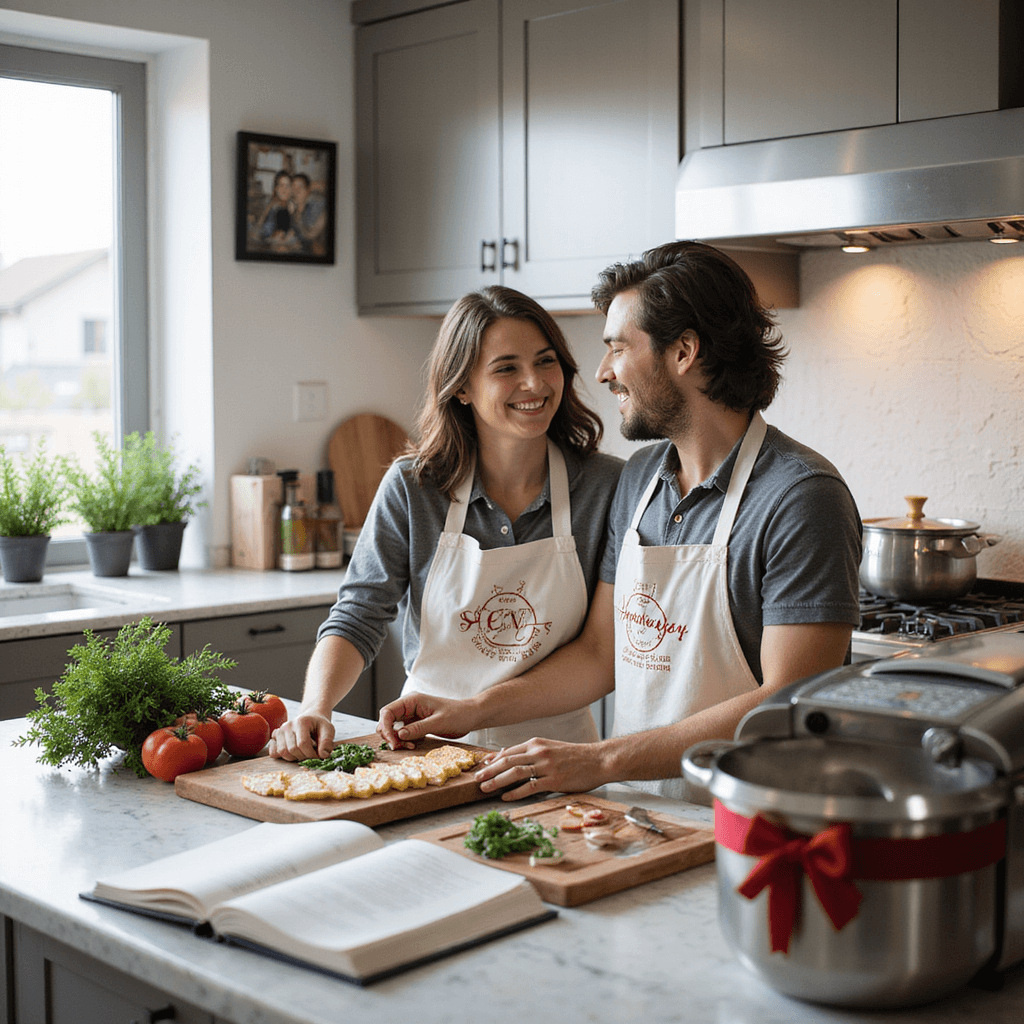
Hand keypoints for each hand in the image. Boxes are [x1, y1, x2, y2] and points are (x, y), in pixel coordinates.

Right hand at [268, 712, 335, 760]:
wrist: (311, 718)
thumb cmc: (319, 725)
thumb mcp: (329, 730)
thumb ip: (327, 742)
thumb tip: (323, 755)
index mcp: (301, 722)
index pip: (303, 743)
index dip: (311, 754)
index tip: (318, 756)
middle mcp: (287, 725)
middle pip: (292, 749)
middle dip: (303, 756)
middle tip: (311, 754)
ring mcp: (279, 731)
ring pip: (282, 752)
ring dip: (293, 757)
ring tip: (302, 752)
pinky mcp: (274, 737)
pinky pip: (273, 752)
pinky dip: (282, 756)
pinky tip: (292, 752)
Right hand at [377, 692, 476, 749]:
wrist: (471, 716)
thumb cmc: (458, 714)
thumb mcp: (439, 722)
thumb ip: (418, 728)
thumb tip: (399, 735)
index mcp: (412, 700)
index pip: (388, 712)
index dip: (385, 727)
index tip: (393, 741)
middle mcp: (409, 707)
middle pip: (387, 721)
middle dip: (390, 735)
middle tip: (399, 747)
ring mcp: (412, 716)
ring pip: (394, 729)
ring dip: (397, 740)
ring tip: (410, 746)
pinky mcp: (417, 725)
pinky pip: (404, 734)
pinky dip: (405, 741)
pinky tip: (414, 745)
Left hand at [475, 737, 607, 800]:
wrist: (598, 760)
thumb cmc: (574, 756)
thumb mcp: (550, 748)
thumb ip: (531, 753)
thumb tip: (509, 759)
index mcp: (536, 743)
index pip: (508, 751)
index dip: (492, 760)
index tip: (480, 767)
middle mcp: (539, 752)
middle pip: (507, 761)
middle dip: (489, 770)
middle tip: (476, 778)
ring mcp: (547, 766)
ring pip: (515, 772)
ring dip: (497, 781)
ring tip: (485, 788)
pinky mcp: (555, 780)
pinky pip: (530, 786)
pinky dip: (516, 793)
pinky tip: (506, 797)